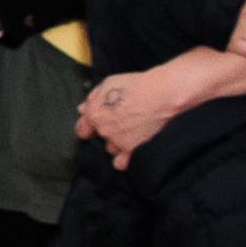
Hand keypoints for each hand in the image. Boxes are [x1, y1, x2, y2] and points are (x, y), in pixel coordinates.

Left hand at [79, 53, 216, 166]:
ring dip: (118, 143)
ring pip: (111, 148)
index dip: (87, 127)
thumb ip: (93, 98)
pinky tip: (130, 151)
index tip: (92, 127)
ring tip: (132, 132)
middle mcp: (104, 130)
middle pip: (100, 137)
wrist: (164, 94)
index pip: (82, 129)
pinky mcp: (134, 149)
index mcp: (95, 114)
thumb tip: (83, 109)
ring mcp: (119, 141)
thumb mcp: (110, 83)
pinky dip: (124, 159)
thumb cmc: (139, 85)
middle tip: (122, 121)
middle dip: (108, 130)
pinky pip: (121, 163)